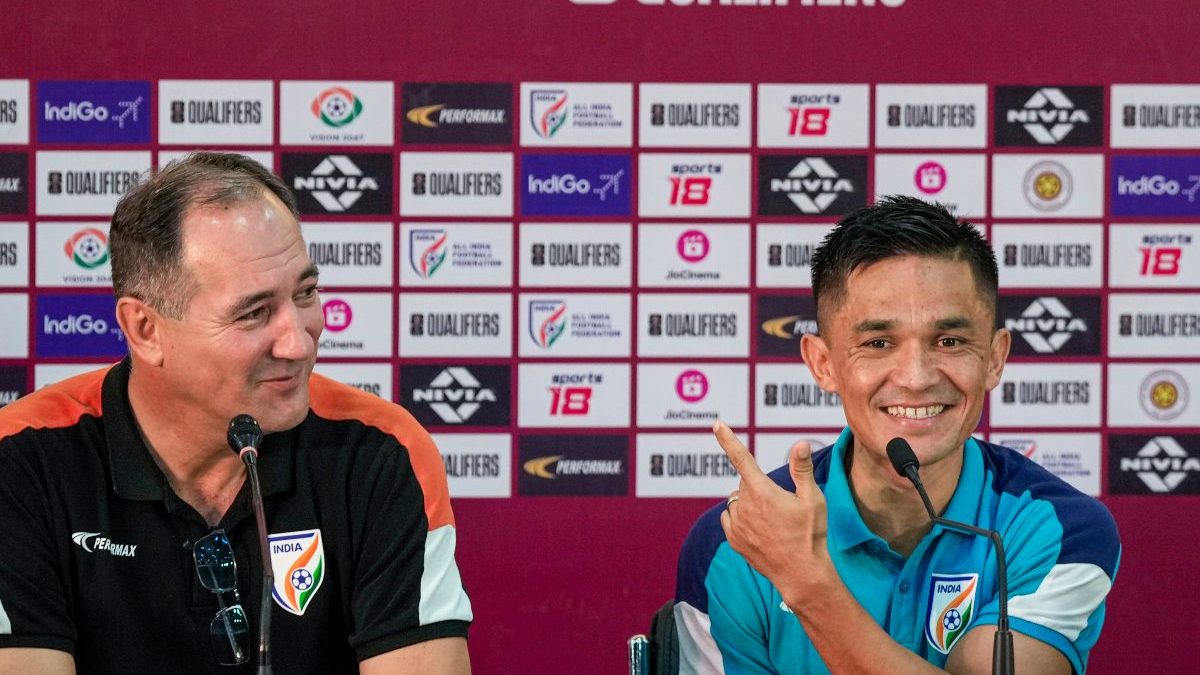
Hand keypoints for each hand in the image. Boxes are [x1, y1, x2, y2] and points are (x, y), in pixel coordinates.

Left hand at [716, 421, 832, 602]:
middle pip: (746, 483)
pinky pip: (730, 519)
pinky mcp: (734, 541)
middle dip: (759, 485)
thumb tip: (799, 443)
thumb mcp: (813, 499)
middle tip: (782, 504)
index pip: (742, 458)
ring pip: (737, 501)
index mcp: (763, 492)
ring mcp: (737, 525)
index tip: (717, 424)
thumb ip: (802, 469)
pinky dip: (740, 518)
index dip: (728, 439)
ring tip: (773, 521)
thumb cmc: (812, 535)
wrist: (803, 575)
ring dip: (749, 502)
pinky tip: (760, 530)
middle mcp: (745, 506)